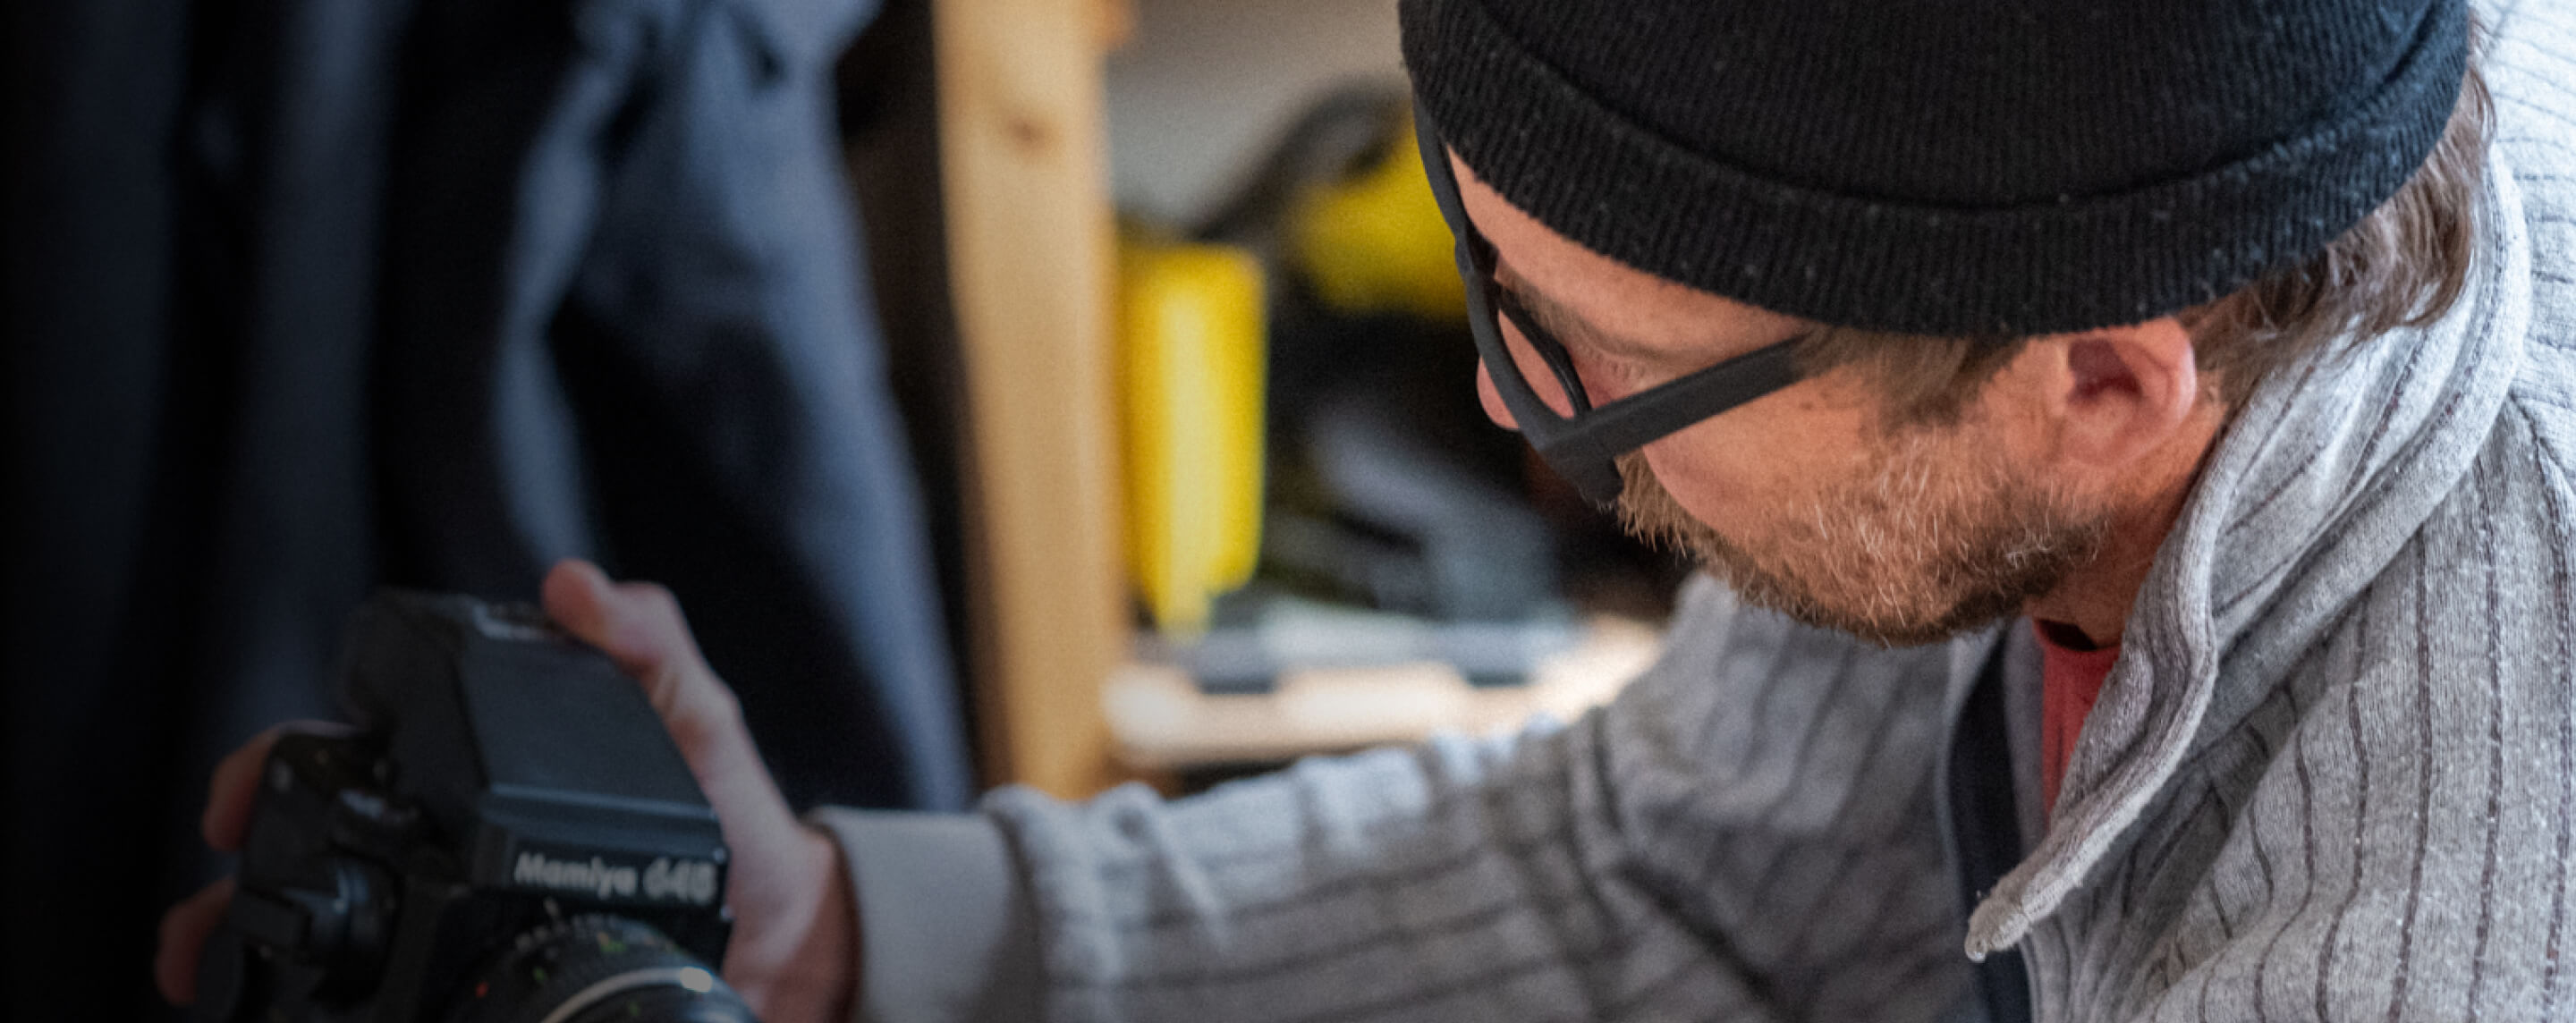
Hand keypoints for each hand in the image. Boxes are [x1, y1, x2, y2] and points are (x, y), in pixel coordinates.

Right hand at [155, 560, 859, 1021]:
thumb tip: (576, 584)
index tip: (247, 791)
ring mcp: (451, 897)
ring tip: (207, 969)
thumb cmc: (738, 816)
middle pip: (312, 833)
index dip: (282, 761)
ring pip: (322, 912)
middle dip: (242, 862)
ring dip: (249, 936)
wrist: (785, 932)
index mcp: (485, 754)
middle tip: (211, 901)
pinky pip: (383, 980)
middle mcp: (450, 822)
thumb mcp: (702, 723)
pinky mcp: (465, 961)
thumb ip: (650, 648)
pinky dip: (317, 997)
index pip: (355, 742)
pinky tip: (280, 1009)